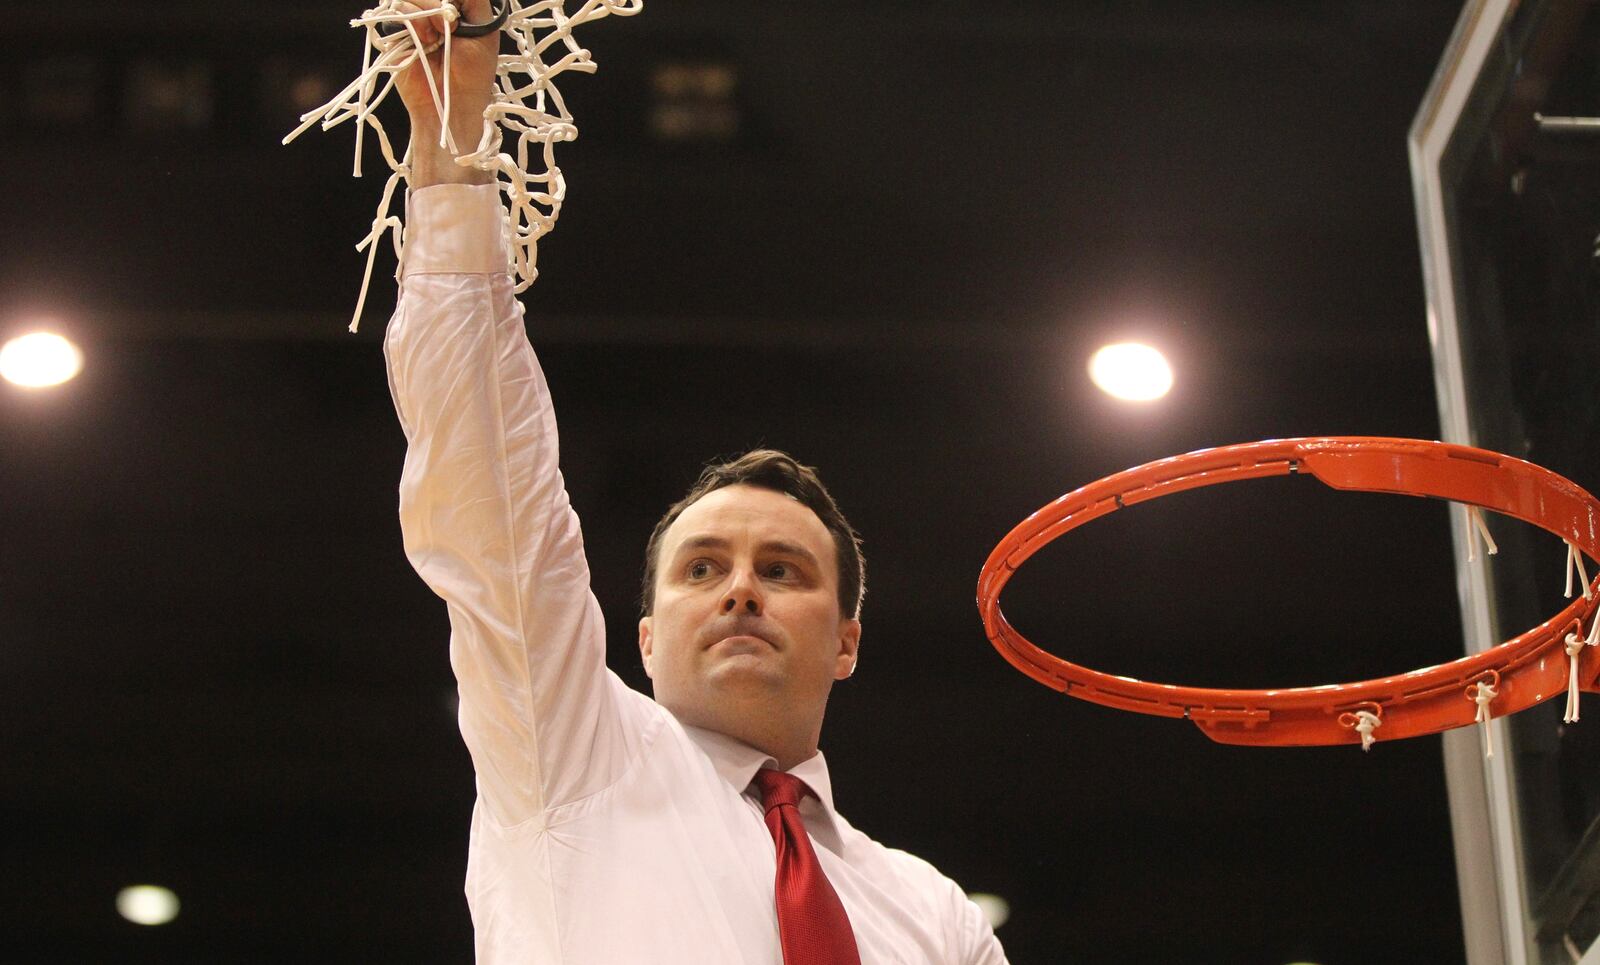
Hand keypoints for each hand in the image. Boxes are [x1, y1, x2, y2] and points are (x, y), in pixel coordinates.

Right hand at [391, 0, 499, 185]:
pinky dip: (412, 19)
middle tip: (451, 25)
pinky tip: (425, 40)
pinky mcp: (396, 34)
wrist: (452, 105)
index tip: (458, 15)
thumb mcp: (485, 30)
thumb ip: (474, 1)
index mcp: (454, 9)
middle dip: (438, 3)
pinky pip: (396, 10)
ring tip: (437, 38)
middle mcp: (432, 12)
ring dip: (426, 10)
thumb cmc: (473, 74)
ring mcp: (413, 22)